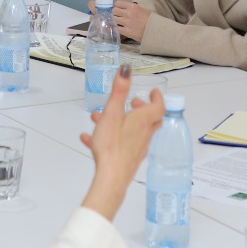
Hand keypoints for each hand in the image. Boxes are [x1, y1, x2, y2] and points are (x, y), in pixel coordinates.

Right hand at [79, 67, 163, 219]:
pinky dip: (109, 138)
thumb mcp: (113, 112)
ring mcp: (136, 149)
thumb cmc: (112, 144)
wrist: (110, 178)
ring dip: (121, 122)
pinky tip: (88, 139)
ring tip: (101, 118)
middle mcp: (143, 135)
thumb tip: (127, 69)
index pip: (158, 107)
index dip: (157, 98)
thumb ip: (119, 90)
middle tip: (132, 103)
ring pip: (133, 131)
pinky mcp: (127, 160)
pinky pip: (120, 145)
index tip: (154, 92)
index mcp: (143, 121)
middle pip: (150, 120)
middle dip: (142, 109)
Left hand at [112, 1, 149, 41]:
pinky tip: (119, 29)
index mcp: (132, 6)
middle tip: (118, 16)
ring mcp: (126, 22)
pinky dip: (116, 28)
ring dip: (115, 21)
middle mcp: (128, 13)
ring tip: (118, 23)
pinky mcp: (126, 31)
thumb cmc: (151, 19)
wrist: (155, 30)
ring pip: (114, 19)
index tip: (118, 9)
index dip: (117, 6)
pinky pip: (116, 28)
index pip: (118, 3)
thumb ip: (133, 9)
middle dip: (115, 13)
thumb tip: (126, 10)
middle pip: (114, 11)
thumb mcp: (142, 10)